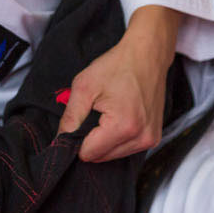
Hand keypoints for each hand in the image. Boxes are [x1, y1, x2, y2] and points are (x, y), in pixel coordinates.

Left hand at [59, 5, 180, 162]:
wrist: (147, 55)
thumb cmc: (118, 66)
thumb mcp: (84, 87)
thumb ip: (70, 118)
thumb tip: (60, 142)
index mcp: (123, 127)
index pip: (88, 153)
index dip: (77, 140)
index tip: (79, 121)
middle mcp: (141, 138)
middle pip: (101, 157)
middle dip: (91, 140)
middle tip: (94, 113)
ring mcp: (150, 139)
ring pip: (113, 156)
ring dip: (104, 141)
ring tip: (108, 113)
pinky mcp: (154, 138)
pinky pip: (126, 149)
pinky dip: (117, 139)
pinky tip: (118, 118)